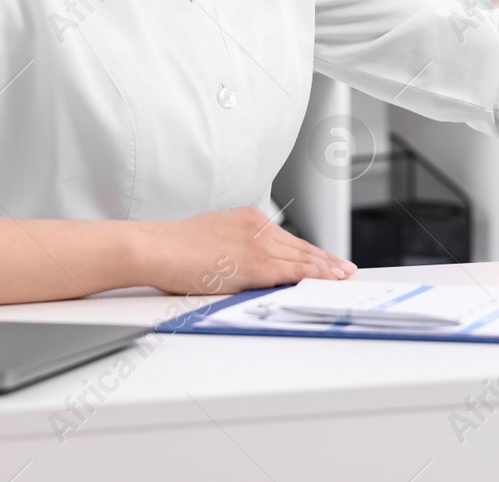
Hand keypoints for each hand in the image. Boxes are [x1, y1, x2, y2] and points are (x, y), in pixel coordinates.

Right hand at [145, 206, 356, 295]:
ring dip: (325, 268)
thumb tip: (247, 266)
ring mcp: (256, 244)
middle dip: (325, 259)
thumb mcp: (213, 238)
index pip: (287, 238)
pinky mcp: (253, 263)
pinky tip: (326, 280)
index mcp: (247, 218)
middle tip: (345, 268)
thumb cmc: (173, 248)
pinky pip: (290, 271)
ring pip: (300, 258)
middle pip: (299, 247)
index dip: (310, 250)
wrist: (154, 247)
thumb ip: (236, 247)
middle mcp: (257, 226)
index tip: (326, 258)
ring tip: (343, 276)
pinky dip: (312, 275)